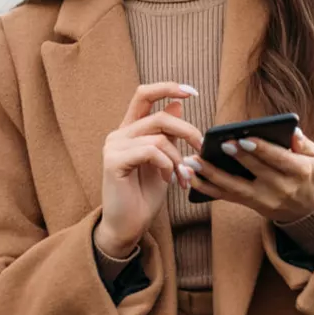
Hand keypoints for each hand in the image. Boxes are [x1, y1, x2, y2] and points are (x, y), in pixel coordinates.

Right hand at [95, 82, 203, 258]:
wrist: (127, 226)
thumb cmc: (143, 196)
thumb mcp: (164, 161)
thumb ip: (169, 135)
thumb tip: (178, 105)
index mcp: (130, 130)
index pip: (144, 95)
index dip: (167, 88)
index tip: (193, 92)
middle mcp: (119, 134)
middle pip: (159, 116)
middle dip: (187, 131)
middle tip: (201, 149)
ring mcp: (114, 146)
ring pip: (158, 136)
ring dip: (178, 158)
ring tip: (184, 177)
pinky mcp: (113, 161)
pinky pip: (150, 151)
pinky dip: (166, 164)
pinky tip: (169, 180)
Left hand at [185, 127, 313, 223]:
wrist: (306, 209)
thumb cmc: (308, 175)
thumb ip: (304, 144)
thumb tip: (292, 131)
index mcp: (300, 172)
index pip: (279, 159)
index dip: (261, 149)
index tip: (244, 138)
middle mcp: (281, 188)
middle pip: (256, 172)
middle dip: (237, 158)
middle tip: (219, 144)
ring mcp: (264, 200)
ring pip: (235, 188)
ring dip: (211, 175)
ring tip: (192, 161)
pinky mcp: (250, 205)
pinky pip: (226, 196)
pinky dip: (206, 187)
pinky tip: (190, 175)